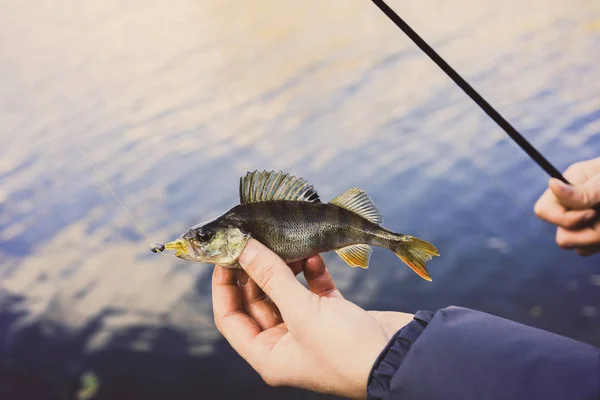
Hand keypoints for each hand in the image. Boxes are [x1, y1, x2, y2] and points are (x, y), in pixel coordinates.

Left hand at [211, 239, 413, 398]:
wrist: (402, 357)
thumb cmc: (347, 348)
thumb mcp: (302, 312)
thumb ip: (271, 276)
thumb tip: (243, 247)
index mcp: (268, 354)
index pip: (230, 317)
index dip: (223, 286)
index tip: (224, 255)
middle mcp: (285, 344)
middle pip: (258, 301)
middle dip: (256, 271)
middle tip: (253, 241)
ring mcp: (309, 329)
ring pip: (285, 292)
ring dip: (284, 268)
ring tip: (285, 242)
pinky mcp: (332, 315)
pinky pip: (313, 290)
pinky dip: (311, 272)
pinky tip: (313, 255)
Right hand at [534, 157, 599, 255]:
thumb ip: (583, 191)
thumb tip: (551, 184)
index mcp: (569, 187)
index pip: (543, 211)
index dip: (563, 218)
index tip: (591, 213)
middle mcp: (573, 207)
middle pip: (562, 238)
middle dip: (587, 234)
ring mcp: (587, 224)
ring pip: (579, 248)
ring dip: (599, 239)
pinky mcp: (598, 236)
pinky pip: (592, 250)